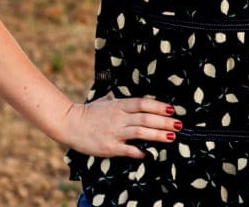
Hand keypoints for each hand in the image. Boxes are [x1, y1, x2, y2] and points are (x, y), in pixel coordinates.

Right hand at [62, 93, 180, 157]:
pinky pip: (127, 149)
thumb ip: (114, 98)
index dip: (158, 106)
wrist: (69, 124)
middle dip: (164, 121)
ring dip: (157, 135)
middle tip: (179, 124)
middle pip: (146, 118)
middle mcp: (119, 117)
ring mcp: (114, 132)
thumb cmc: (87, 112)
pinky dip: (138, 151)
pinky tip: (148, 153)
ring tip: (171, 137)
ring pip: (140, 132)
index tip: (172, 109)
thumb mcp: (103, 101)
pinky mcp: (109, 146)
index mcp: (118, 105)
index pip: (142, 103)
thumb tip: (117, 94)